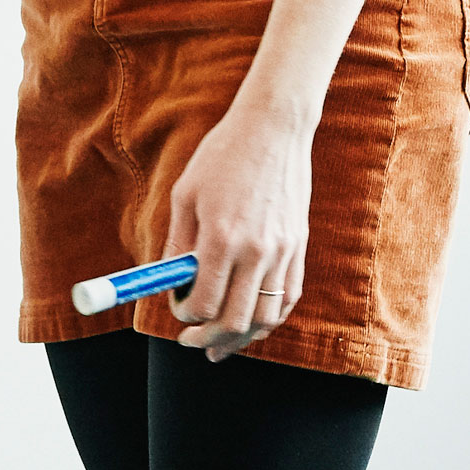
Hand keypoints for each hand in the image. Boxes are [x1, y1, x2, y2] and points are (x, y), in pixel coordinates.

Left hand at [163, 99, 318, 357]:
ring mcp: (283, 250)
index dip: (185, 315)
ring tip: (221, 342)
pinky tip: (251, 322)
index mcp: (221, 238)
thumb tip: (170, 283)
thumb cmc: (222, 155)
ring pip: (265, 318)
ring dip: (241, 337)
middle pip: (235, 320)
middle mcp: (255, 250)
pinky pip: (288, 298)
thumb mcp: (185, 194)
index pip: (202, 303)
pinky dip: (269, 318)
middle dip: (208, 337)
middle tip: (191, 340)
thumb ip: (177, 244)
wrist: (274, 127)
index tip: (177, 310)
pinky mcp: (299, 246)